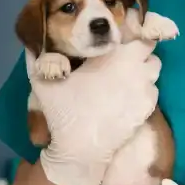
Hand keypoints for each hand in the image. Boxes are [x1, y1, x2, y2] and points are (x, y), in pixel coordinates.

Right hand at [25, 40, 161, 184]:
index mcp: (117, 56)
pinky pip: (152, 93)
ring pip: (153, 73)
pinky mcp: (148, 110)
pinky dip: (143, 92)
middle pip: (150, 53)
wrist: (81, 149)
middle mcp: (137, 70)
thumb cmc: (64, 111)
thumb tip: (31, 44)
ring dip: (142, 73)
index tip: (120, 42)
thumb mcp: (44, 81)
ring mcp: (146, 92)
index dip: (133, 37)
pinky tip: (126, 99)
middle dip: (139, 54)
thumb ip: (39, 59)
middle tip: (120, 62)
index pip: (140, 35)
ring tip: (123, 80)